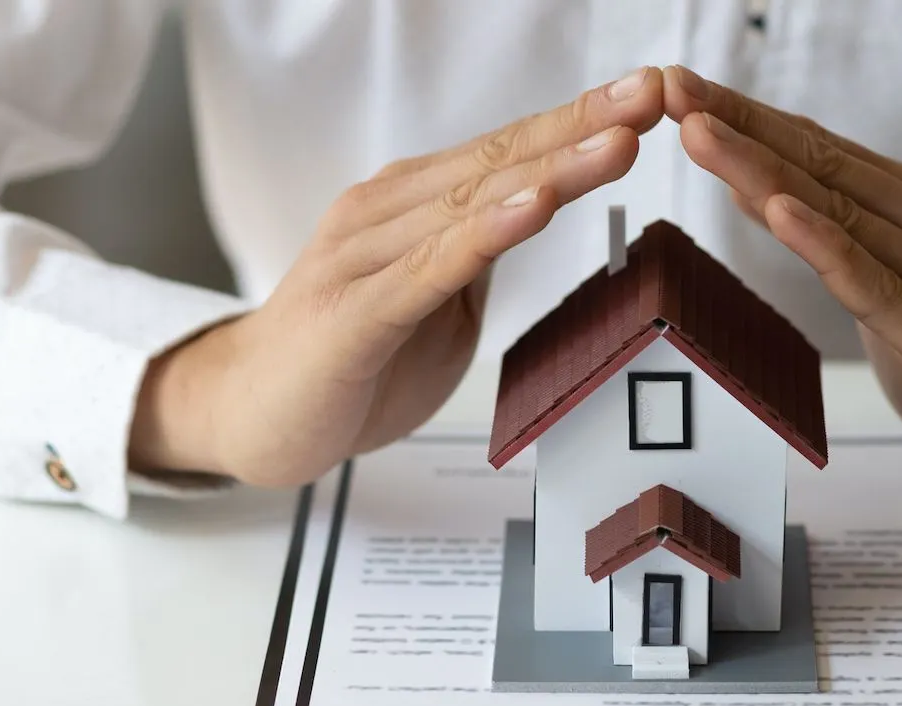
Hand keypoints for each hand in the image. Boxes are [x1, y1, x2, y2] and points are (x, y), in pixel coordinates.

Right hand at [129, 68, 663, 485]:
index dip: (579, 121)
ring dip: (550, 170)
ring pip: (473, 204)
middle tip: (651, 93)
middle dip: (582, 124)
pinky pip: (430, 267)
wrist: (250, 416)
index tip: (647, 95)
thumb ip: (476, 257)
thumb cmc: (348, 360)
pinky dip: (486, 234)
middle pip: (499, 160)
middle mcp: (387, 213)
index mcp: (412, 206)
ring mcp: (365, 257)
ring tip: (617, 143)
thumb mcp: (434, 303)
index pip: (508, 152)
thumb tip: (533, 215)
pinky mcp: (352, 313)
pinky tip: (535, 208)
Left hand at [660, 66, 901, 505]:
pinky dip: (825, 248)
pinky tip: (780, 212)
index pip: (817, 150)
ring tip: (699, 131)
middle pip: (819, 166)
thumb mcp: (896, 290)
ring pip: (838, 214)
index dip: (746, 117)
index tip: (679, 89)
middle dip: (738, 125)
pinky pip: (876, 288)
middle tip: (671, 87)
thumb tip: (766, 192)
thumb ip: (842, 243)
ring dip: (761, 169)